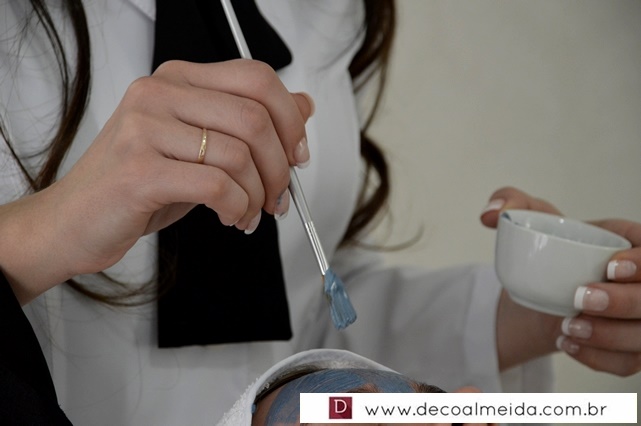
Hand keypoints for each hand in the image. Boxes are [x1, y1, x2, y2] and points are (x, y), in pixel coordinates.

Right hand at [0, 59, 313, 303]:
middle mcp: (159, 94)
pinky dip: (237, 208)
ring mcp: (144, 129)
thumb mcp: (200, 146)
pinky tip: (231, 218)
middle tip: (279, 195)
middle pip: (255, 117)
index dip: (290, 119)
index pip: (256, 78)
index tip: (297, 154)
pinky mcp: (139, 169)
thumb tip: (304, 107)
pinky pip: (217, 185)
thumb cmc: (138, 184)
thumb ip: (246, 123)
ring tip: (249, 213)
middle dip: (280, 167)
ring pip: (239, 155)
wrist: (75, 220)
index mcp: (178, 79)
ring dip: (258, 195)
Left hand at [481, 187, 640, 375]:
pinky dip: (598, 358)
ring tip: (566, 328)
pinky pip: (626, 363)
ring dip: (608, 337)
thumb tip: (491, 213)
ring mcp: (639, 319)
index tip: (610, 268)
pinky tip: (567, 345)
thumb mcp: (530, 218)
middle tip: (578, 300)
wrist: (542, 289)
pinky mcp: (629, 349)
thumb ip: (511, 201)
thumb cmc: (548, 248)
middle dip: (623, 303)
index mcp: (633, 244)